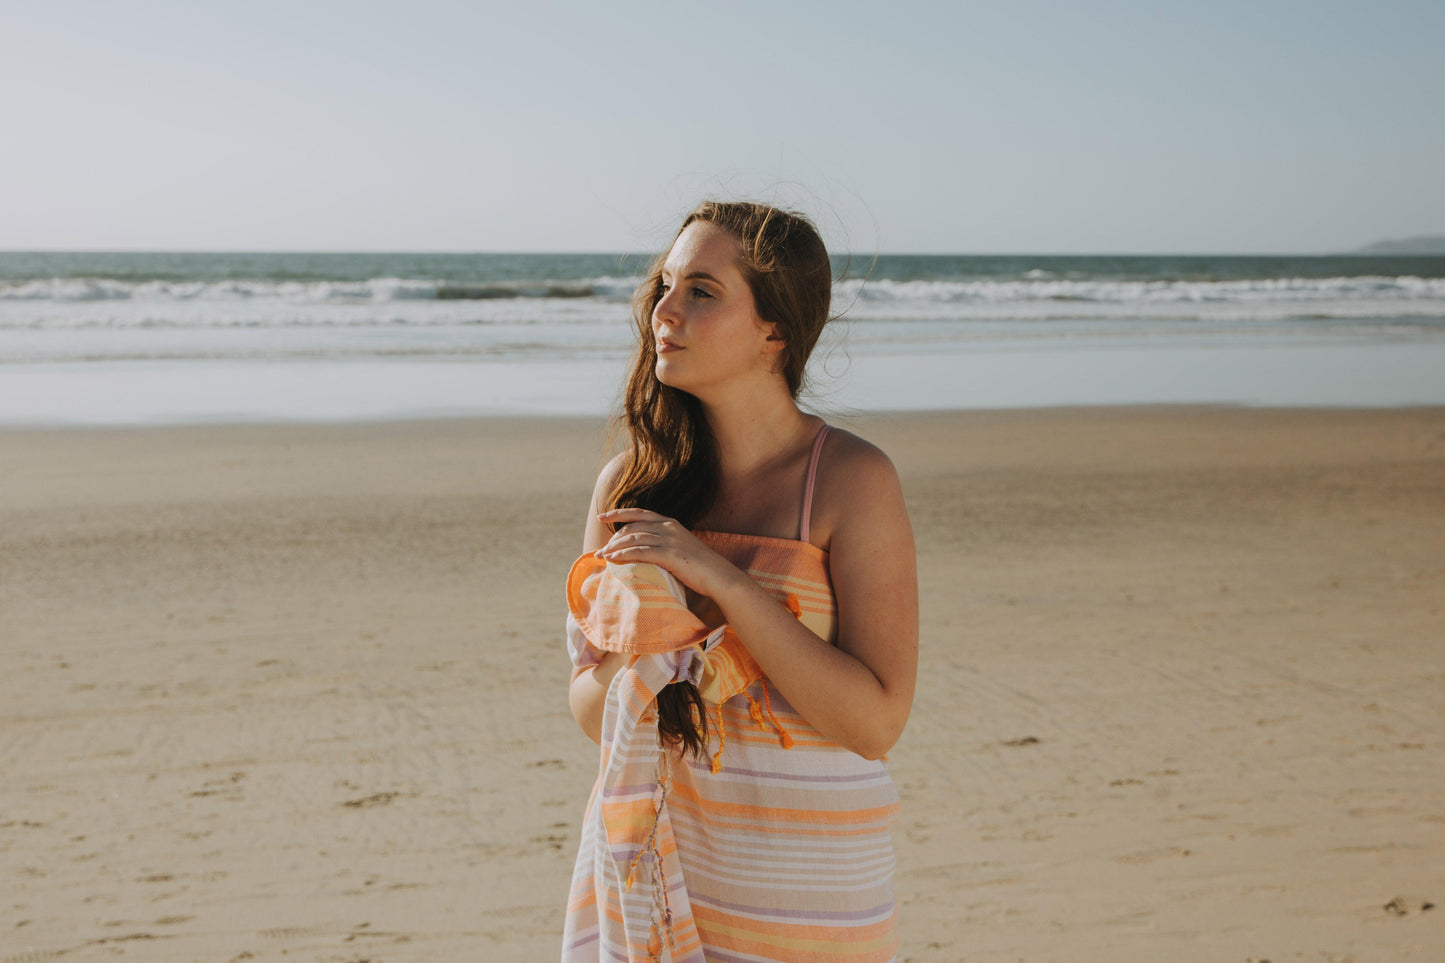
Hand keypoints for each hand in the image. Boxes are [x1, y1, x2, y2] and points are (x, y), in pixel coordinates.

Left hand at [595, 508, 739, 599]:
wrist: (719, 576)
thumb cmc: (701, 567)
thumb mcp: (682, 548)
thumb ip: (665, 544)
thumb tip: (647, 550)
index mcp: (671, 523)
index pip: (639, 513)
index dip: (619, 513)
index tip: (603, 516)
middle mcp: (668, 527)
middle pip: (632, 527)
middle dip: (613, 537)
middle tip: (600, 550)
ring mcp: (669, 540)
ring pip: (633, 539)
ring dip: (614, 547)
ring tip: (602, 556)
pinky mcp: (670, 555)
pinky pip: (640, 552)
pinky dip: (623, 554)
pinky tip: (613, 560)